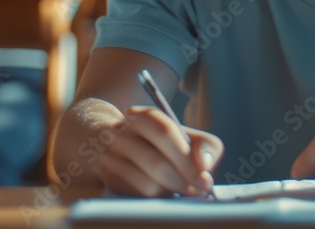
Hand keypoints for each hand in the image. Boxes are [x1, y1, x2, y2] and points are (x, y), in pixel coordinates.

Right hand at [95, 106, 223, 196]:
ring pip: (147, 184)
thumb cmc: (156, 140)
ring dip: (172, 191)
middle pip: (157, 163)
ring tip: (185, 191)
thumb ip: (202, 144)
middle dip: (184, 181)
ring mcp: (109, 159)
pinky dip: (158, 198)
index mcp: (141, 117)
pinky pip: (138, 196)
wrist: (110, 143)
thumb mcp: (180, 133)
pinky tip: (167, 193)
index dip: (187, 158)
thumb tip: (206, 166)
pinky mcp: (108, 180)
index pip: (165, 133)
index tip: (206, 179)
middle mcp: (120, 135)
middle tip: (201, 191)